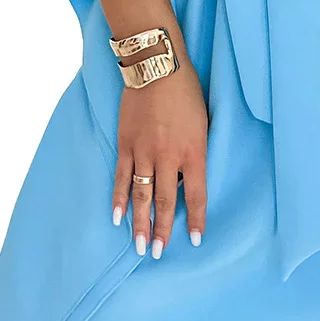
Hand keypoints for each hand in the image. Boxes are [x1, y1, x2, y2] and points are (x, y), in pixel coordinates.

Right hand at [112, 56, 208, 258]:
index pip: (197, 194)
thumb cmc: (186, 91)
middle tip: (159, 254)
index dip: (197, 219)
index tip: (196, 241)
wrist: (157, 66)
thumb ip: (194, 152)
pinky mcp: (125, 144)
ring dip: (140, 223)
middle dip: (163, 230)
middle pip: (166, 201)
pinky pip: (121, 177)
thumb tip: (185, 179)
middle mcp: (168, 156)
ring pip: (141, 195)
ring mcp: (144, 151)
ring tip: (140, 246)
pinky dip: (118, 199)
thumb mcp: (202, 123)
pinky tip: (117, 217)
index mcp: (193, 151)